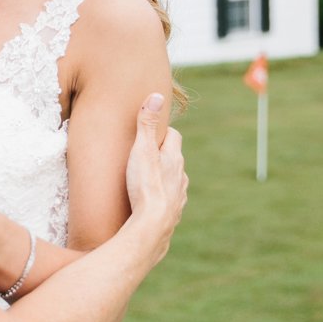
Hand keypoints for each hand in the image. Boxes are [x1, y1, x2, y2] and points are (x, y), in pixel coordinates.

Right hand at [124, 94, 187, 257]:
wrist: (152, 225)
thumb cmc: (145, 185)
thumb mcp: (141, 150)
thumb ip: (147, 124)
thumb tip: (157, 96)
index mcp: (174, 158)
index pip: (174, 137)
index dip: (164, 132)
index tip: (151, 131)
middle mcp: (180, 176)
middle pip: (174, 159)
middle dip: (162, 154)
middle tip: (144, 154)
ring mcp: (179, 195)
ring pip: (174, 180)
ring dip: (163, 177)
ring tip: (146, 178)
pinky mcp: (173, 213)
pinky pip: (169, 200)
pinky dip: (162, 197)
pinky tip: (151, 201)